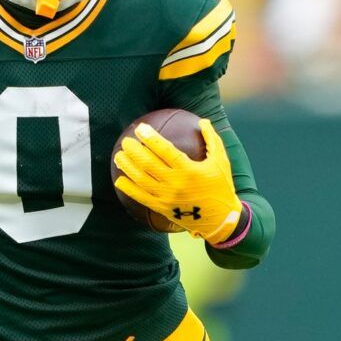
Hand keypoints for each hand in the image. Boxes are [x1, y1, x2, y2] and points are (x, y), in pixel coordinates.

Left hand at [112, 120, 241, 242]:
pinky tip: (119, 181)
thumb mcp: (221, 161)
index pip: (165, 150)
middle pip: (148, 164)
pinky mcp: (162, 208)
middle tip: (125, 141)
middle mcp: (175, 183)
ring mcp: (167, 197)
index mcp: (189, 170)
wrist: (220, 219)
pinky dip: (129, 189)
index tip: (140, 129)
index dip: (150, 138)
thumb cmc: (221, 186)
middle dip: (134, 151)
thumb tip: (203, 121)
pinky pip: (141, 198)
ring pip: (141, 180)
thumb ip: (211, 139)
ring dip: (127, 167)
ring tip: (118, 155)